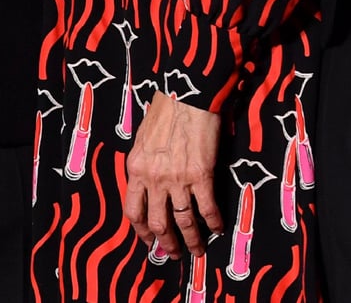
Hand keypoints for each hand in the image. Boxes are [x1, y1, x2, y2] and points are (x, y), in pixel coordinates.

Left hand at [124, 93, 225, 259]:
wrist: (187, 95)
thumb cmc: (164, 112)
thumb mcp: (142, 140)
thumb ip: (144, 166)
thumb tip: (148, 188)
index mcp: (135, 169)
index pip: (132, 211)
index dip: (141, 232)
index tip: (149, 242)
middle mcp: (154, 178)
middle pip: (158, 222)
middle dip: (166, 243)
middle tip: (174, 254)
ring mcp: (177, 178)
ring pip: (183, 221)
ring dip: (192, 240)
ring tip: (198, 250)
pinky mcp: (201, 175)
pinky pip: (207, 208)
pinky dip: (213, 222)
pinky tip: (217, 229)